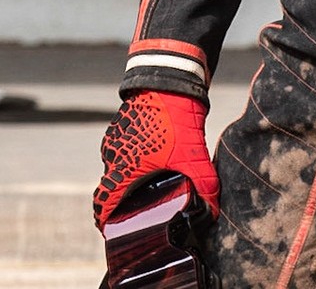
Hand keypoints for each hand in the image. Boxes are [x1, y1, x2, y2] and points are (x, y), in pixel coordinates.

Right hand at [93, 90, 218, 225]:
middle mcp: (112, 154)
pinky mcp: (121, 125)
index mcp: (122, 168)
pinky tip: (152, 161)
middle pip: (110, 186)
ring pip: (117, 166)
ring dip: (128, 178)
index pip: (102, 202)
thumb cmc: (175, 122)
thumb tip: (213, 212)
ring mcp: (115, 138)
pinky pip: (122, 150)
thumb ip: (205, 188)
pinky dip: (132, 159)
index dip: (104, 220)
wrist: (168, 83)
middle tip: (137, 212)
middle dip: (121, 201)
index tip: (109, 231)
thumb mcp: (193, 159)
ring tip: (148, 187)